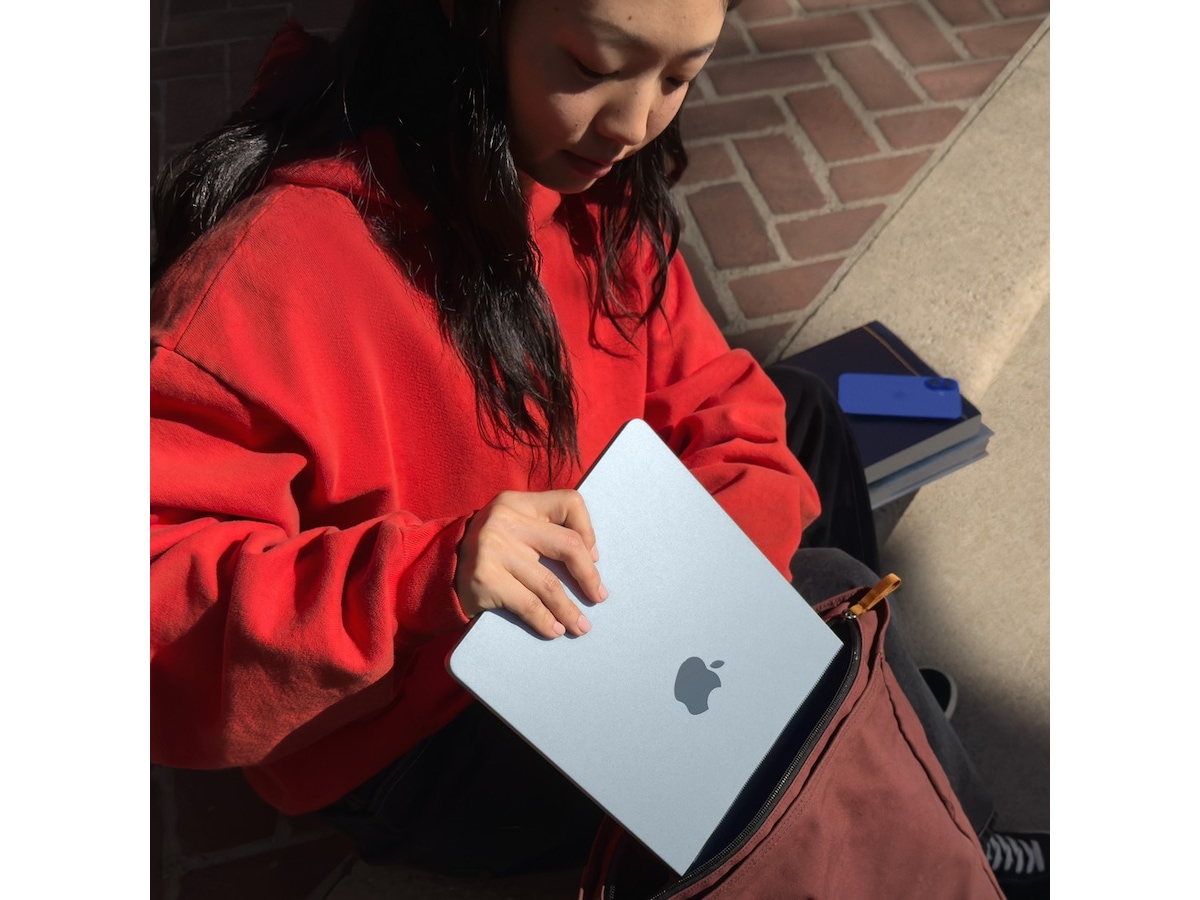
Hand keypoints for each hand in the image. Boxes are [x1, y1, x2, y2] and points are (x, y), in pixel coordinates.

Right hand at [455, 489, 607, 638]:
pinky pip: (528, 605)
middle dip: (588, 576)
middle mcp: (506, 520)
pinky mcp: (485, 579)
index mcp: (518, 502)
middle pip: (567, 546)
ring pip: (549, 585)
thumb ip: (543, 531)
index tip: (592, 556)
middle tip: (598, 596)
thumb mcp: (512, 527)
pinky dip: (546, 622)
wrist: (437, 569)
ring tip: (581, 626)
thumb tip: (591, 558)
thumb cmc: (489, 551)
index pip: (569, 503)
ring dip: (570, 610)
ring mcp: (493, 549)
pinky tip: (555, 630)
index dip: (588, 530)